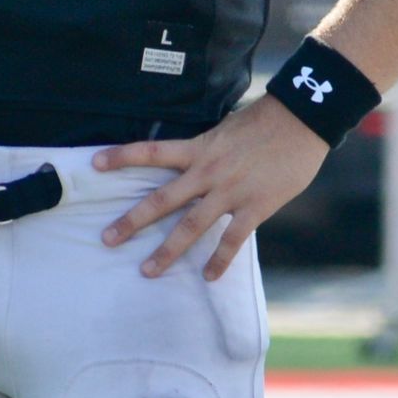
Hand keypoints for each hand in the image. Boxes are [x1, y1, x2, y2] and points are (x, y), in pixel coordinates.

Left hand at [96, 97, 329, 279]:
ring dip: (167, 251)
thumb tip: (192, 163)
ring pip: (191, 226)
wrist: (303, 120)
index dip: (122, 156)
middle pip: (162, 199)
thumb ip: (207, 149)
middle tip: (107, 239)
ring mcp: (230, 192)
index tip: (95, 164)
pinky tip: (209, 277)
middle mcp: (208, 171)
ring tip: (147, 271)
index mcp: (199, 148)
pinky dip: (220, 260)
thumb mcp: (226, 129)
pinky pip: (233, 239)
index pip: (152, 151)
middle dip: (133, 221)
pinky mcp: (255, 207)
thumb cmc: (266, 121)